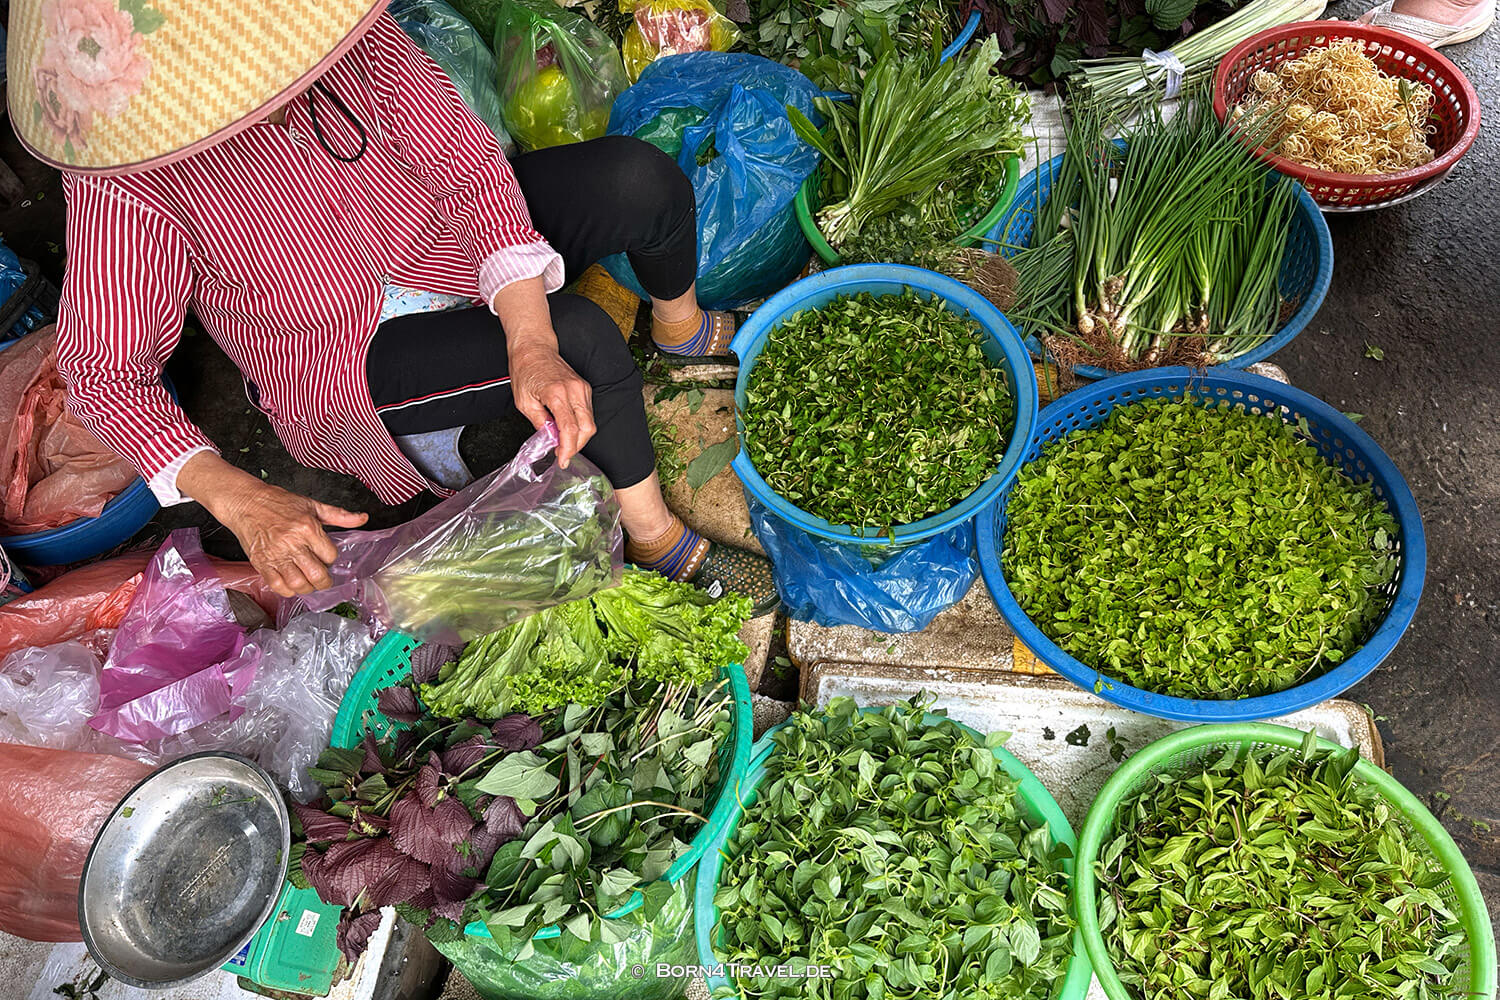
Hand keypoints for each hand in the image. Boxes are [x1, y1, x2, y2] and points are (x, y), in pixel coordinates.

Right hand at [218, 481, 367, 596]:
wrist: (247, 503)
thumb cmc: (279, 503)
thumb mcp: (312, 505)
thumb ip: (339, 515)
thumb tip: (362, 518)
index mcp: (307, 528)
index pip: (330, 555)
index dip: (331, 559)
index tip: (326, 557)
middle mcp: (292, 543)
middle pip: (316, 574)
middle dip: (324, 581)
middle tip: (323, 579)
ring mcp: (275, 554)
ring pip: (298, 583)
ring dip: (307, 588)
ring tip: (309, 583)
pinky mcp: (261, 563)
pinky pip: (277, 585)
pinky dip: (287, 590)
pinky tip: (292, 584)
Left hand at [509, 341, 596, 468]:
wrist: (534, 348)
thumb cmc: (525, 370)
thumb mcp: (523, 401)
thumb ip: (539, 422)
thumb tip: (550, 439)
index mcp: (556, 393)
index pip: (569, 429)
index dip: (567, 449)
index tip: (562, 460)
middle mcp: (574, 390)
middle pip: (587, 428)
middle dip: (576, 446)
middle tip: (563, 455)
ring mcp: (582, 388)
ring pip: (590, 422)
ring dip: (579, 437)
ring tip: (564, 443)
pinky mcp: (584, 388)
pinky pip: (588, 413)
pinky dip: (580, 425)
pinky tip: (568, 429)